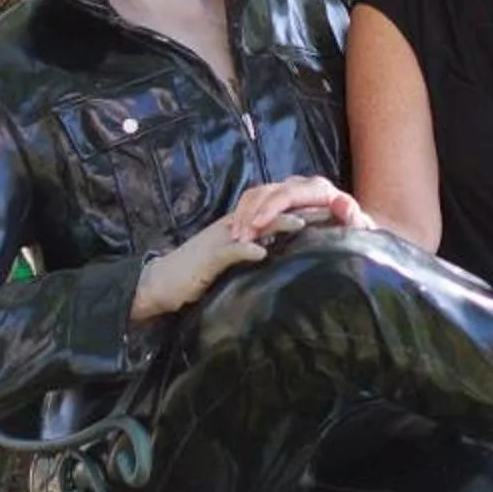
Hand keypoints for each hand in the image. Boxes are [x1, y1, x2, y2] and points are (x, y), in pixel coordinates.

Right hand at [129, 177, 366, 320]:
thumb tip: (282, 253)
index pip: (276, 211)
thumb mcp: (233, 259)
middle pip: (270, 211)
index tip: (329, 212)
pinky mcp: (209, 256)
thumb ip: (256, 252)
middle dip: (298, 210)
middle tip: (325, 211)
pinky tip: (262, 253)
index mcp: (243, 225)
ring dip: (278, 224)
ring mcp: (221, 238)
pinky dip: (246, 250)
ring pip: (253, 225)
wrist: (162, 282)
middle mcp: (234, 225)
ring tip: (302, 225)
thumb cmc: (200, 272)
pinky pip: (229, 250)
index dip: (302, 209)